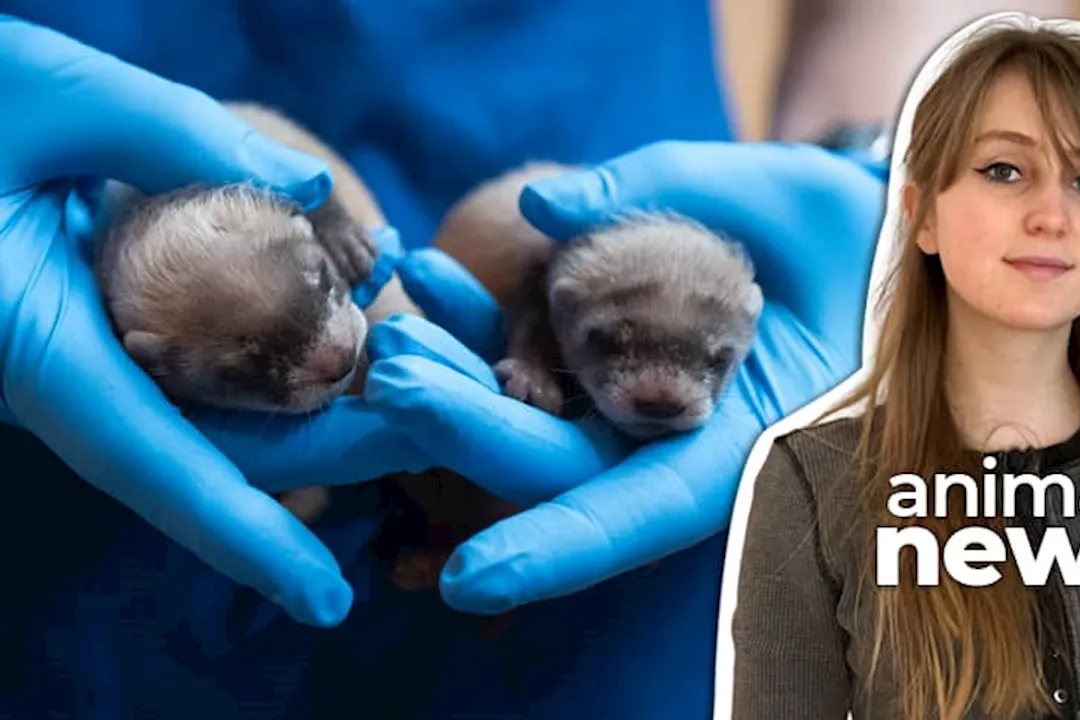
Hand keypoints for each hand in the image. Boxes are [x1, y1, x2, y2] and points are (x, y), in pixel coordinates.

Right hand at [0, 16, 416, 626]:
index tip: (324, 601)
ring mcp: (77, 361)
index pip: (157, 466)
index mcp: (33, 346)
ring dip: (317, 405)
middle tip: (448, 420)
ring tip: (422, 374)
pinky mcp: (90, 333)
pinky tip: (344, 328)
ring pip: (209, 417)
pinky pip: (191, 372)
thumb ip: (178, 134)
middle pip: (214, 450)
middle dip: (337, 449)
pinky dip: (273, 362)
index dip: (245, 537)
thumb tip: (316, 190)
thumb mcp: (46, 93)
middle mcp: (59, 376)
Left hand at [364, 140, 885, 612]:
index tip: (468, 579)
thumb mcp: (776, 187)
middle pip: (559, 466)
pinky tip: (434, 280)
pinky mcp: (613, 366)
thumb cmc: (843, 225)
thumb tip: (537, 205)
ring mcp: (639, 408)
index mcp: (739, 443)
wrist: (859, 239)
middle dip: (470, 432)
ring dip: (459, 386)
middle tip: (393, 378)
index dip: (557, 547)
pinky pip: (540, 364)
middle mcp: (678, 443)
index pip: (637, 513)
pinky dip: (484, 331)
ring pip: (536, 422)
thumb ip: (658, 185)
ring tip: (397, 329)